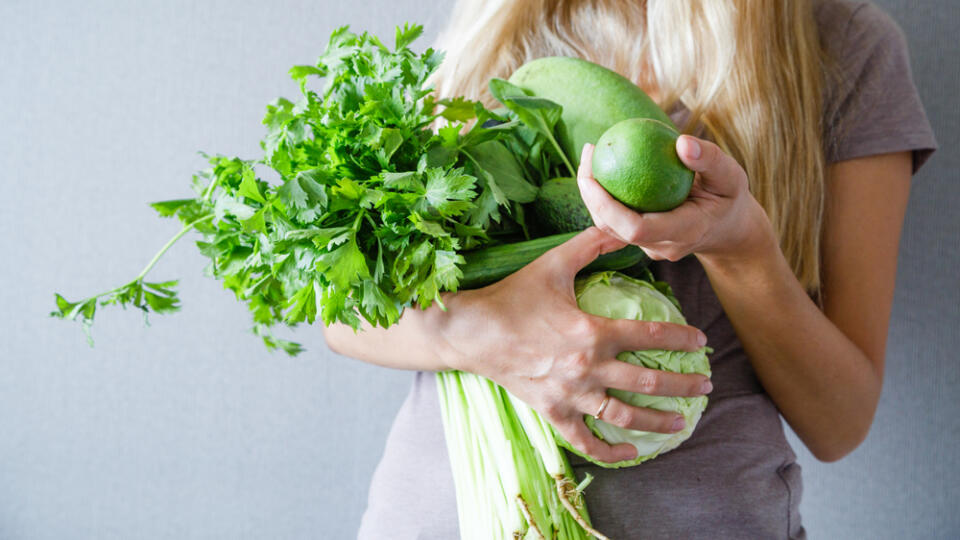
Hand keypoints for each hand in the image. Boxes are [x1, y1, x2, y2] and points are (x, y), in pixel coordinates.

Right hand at [438, 227, 710, 462]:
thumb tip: (623, 225)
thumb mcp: (554, 264)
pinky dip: (611, 451)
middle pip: (648, 382)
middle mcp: (586, 368)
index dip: (682, 338)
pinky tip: (633, 454)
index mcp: (592, 331)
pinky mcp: (553, 412)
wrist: (471, 332)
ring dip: (657, 421)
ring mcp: (570, 395)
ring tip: (681, 422)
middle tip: (705, 386)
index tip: (701, 342)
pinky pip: (586, 440)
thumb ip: (592, 244)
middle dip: (684, 385)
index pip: (651, 335)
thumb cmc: (513, 296)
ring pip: (624, 416)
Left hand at [577, 135, 775, 263]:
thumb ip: (710, 160)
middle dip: (591, 194)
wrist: (729, 228)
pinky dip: (605, 195)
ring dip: (592, 193)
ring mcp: (650, 247)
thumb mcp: (731, 176)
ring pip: (609, 227)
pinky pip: (616, 220)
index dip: (607, 206)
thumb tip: (682, 143)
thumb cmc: (729, 197)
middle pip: (613, 228)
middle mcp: (662, 246)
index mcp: (684, 232)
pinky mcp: (642, 241)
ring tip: (591, 153)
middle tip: (590, 150)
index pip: (636, 228)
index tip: (593, 173)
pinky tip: (602, 164)